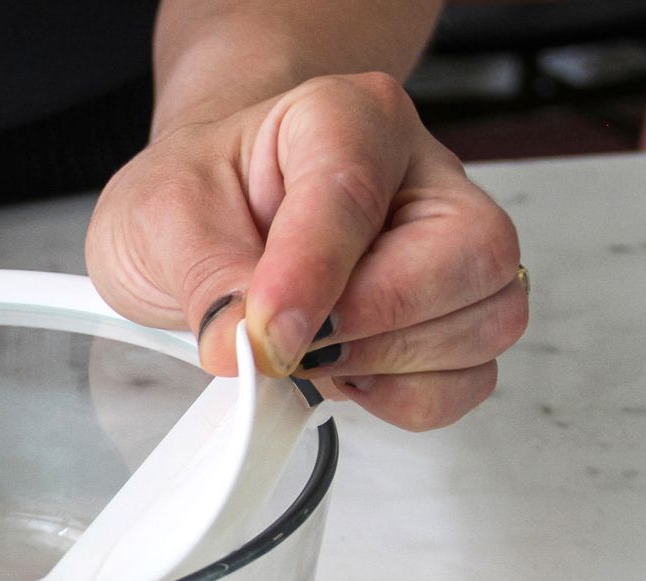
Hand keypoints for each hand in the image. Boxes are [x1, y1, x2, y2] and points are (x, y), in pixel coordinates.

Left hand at [86, 72, 526, 430]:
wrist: (208, 212)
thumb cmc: (199, 194)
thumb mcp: (158, 218)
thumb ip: (205, 280)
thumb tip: (244, 349)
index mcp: (348, 117)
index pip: (356, 194)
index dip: (312, 277)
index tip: (266, 334)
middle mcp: (420, 175)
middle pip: (472, 254)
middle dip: (376, 322)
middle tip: (290, 344)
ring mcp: (449, 247)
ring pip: (488, 319)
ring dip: (390, 364)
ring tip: (311, 352)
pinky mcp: (452, 315)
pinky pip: (470, 377)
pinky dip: (408, 397)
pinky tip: (347, 374)